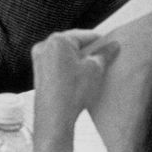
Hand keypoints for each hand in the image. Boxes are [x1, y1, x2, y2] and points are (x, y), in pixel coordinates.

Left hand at [31, 30, 118, 151]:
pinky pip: (57, 64)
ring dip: (79, 60)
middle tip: (105, 58)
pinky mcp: (39, 73)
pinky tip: (81, 77)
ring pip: (65, 55)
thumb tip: (113, 46)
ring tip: (94, 70)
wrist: (55, 117)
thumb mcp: (95, 69)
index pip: (84, 35)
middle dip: (89, 51)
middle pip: (73, 44)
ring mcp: (39, 60)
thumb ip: (105, 53)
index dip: (100, 41)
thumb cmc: (72, 92)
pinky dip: (69, 68)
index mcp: (57, 40)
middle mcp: (44, 47)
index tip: (111, 46)